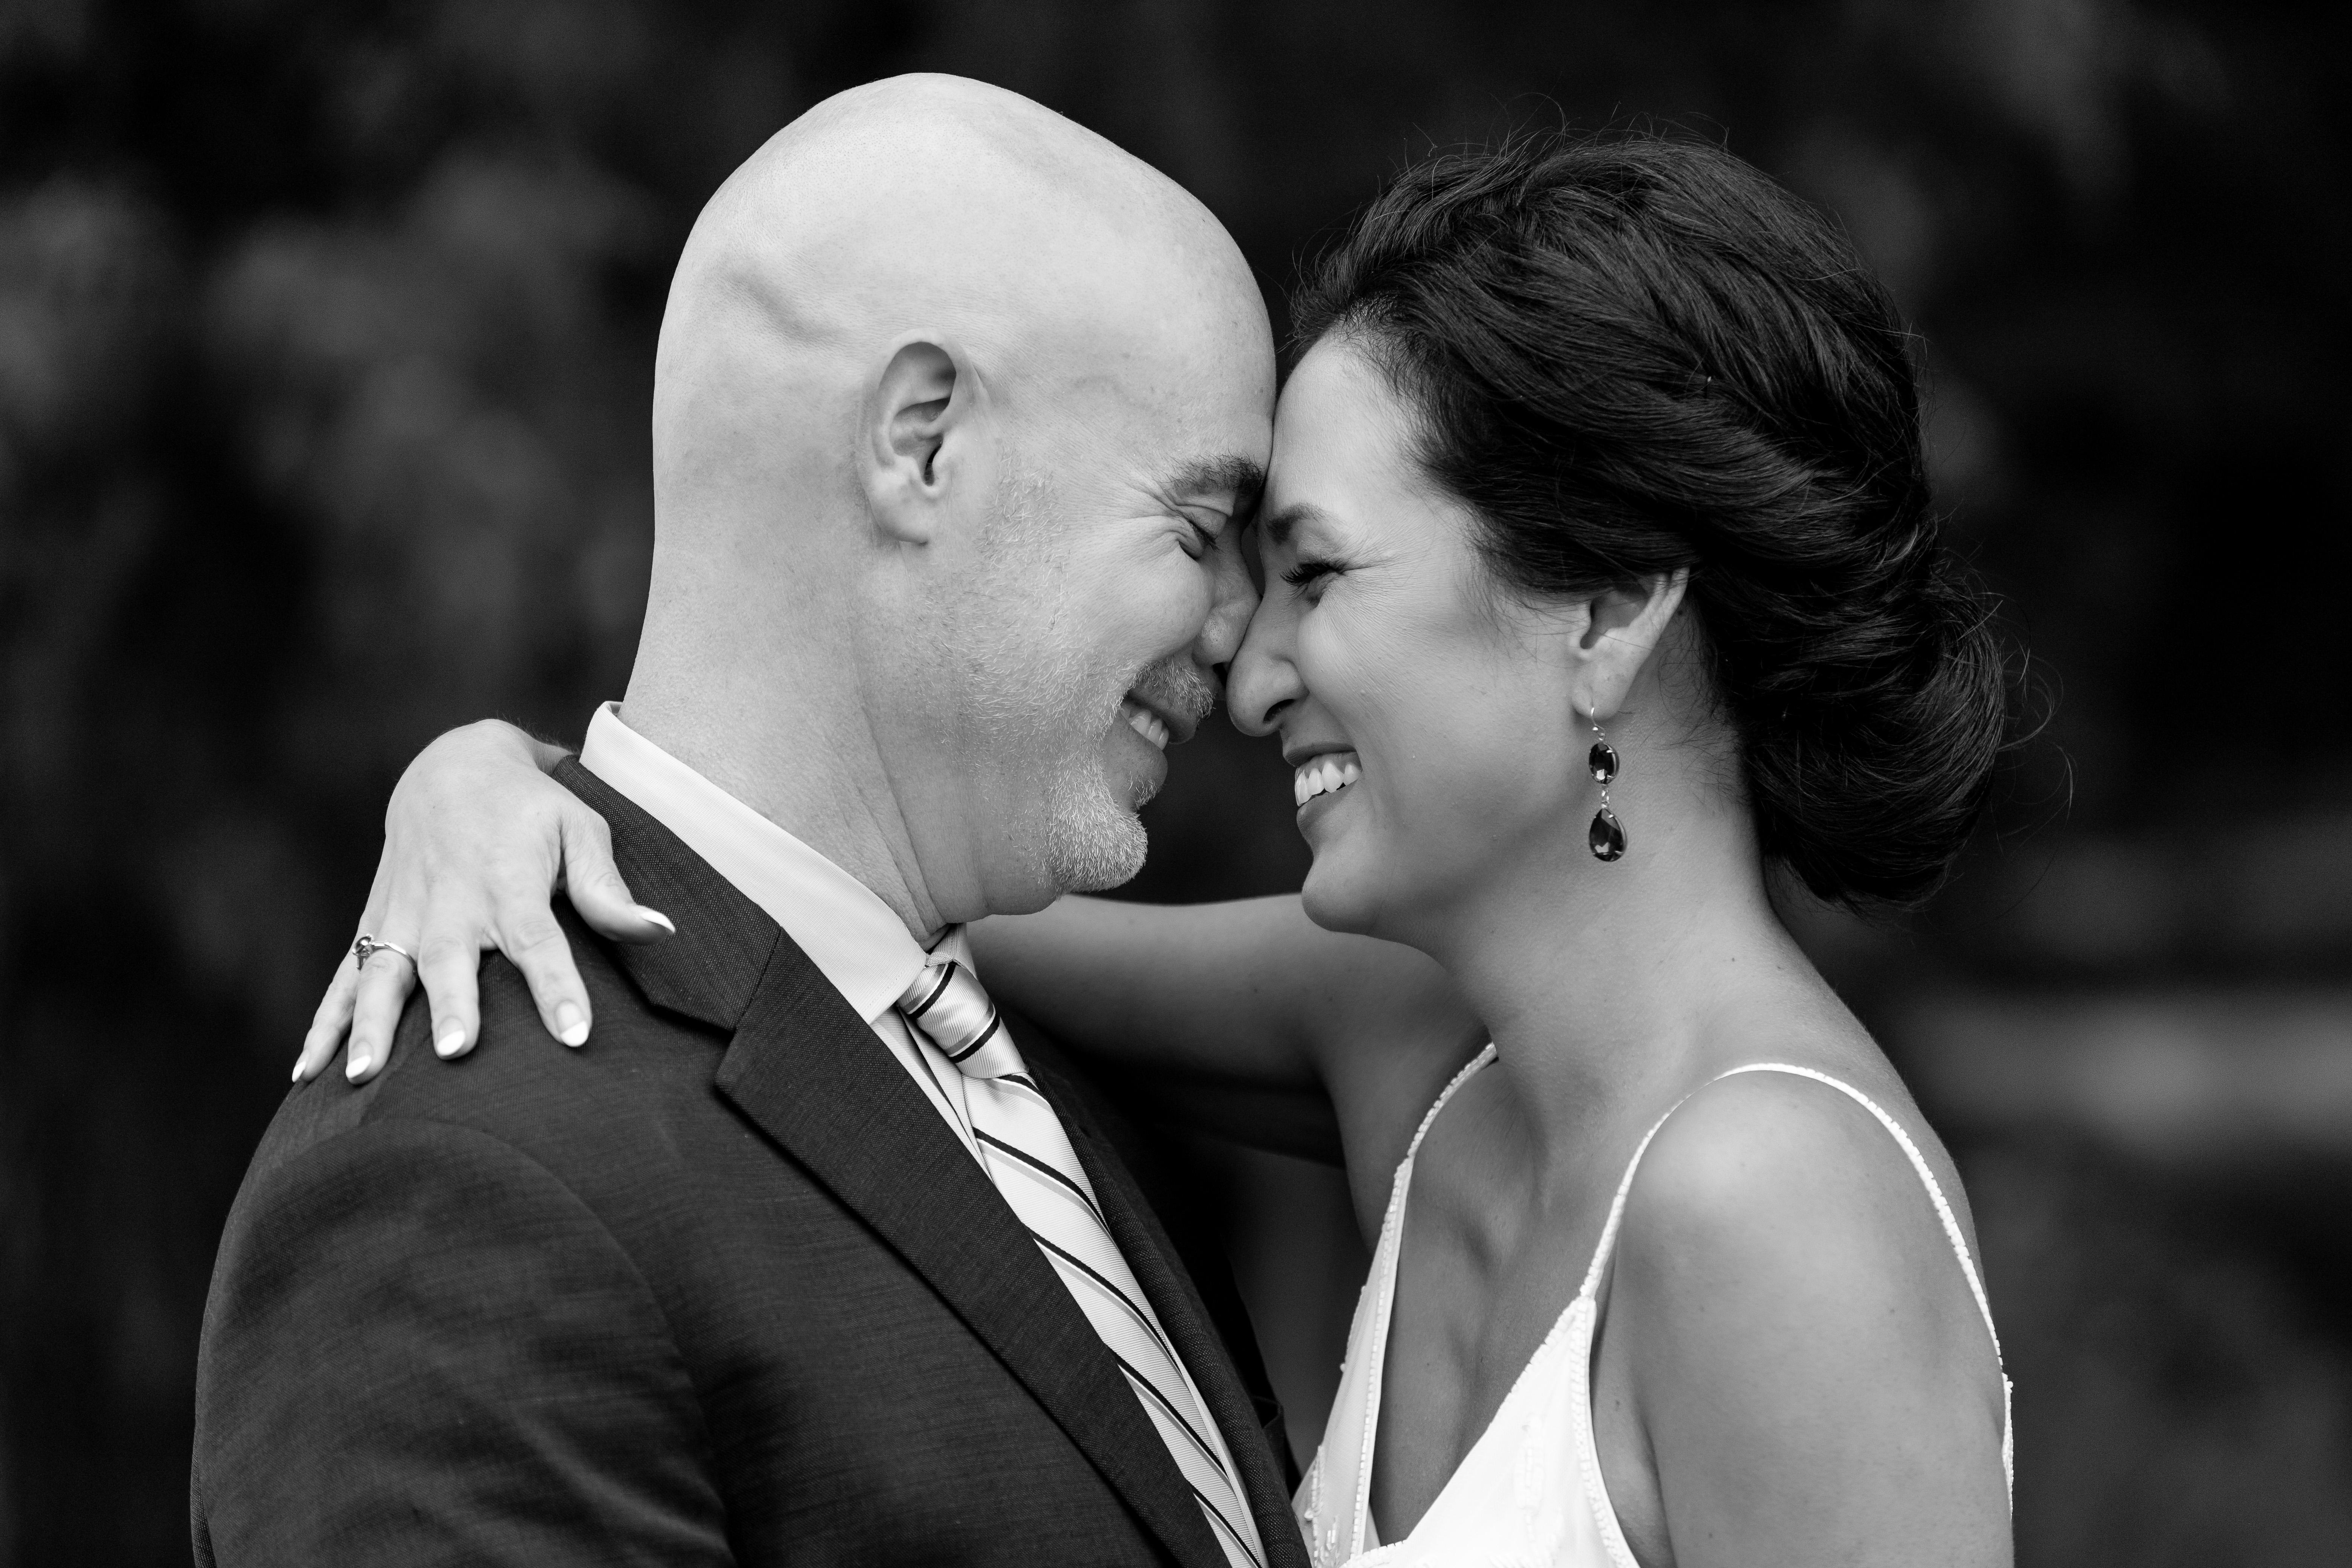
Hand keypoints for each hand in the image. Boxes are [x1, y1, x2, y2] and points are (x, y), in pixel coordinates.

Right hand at [293, 719, 673, 1084]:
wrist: (452, 766)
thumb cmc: (531, 809)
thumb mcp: (581, 829)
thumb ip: (610, 889)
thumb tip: (660, 932)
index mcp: (508, 882)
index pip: (538, 941)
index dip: (557, 988)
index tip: (574, 1034)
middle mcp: (451, 901)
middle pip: (449, 959)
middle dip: (450, 1005)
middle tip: (454, 1051)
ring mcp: (404, 915)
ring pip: (381, 973)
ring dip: (368, 1024)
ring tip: (360, 1075)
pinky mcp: (375, 924)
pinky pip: (343, 978)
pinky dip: (322, 1023)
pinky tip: (305, 1073)